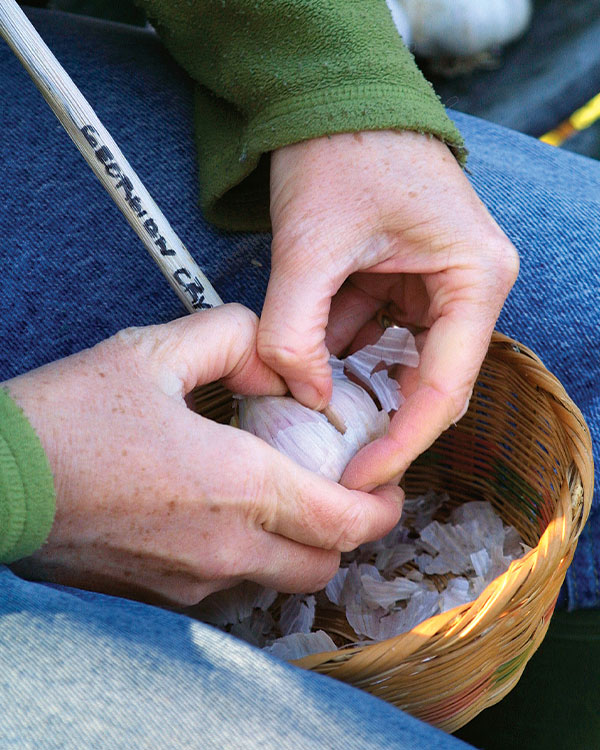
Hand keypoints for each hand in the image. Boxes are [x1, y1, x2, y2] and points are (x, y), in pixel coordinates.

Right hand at [5, 304, 401, 605]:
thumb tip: (275, 364)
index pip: (344, 521)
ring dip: (296, 545)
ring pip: (278, 580)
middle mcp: (225, 548)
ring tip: (280, 497)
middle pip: (322, 564)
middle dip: (344, 530)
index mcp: (239, 488)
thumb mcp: (153, 351)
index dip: (381, 507)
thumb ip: (233, 340)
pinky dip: (247, 557)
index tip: (387, 486)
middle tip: (339, 488)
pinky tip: (221, 515)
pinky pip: (229, 586)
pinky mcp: (159, 595)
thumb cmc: (70, 418)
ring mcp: (191, 582)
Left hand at [260, 130, 518, 489]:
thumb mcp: (308, 248)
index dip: (401, 444)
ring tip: (303, 384)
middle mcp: (470, 287)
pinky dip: (341, 344)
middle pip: (426, 382)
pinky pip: (377, 334)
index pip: (444, 389)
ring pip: (396, 361)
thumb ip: (294, 333)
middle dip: (375, 417)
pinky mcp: (408, 281)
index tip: (360, 480)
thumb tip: (302, 397)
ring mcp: (440, 285)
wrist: (329, 103)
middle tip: (330, 459)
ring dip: (348, 374)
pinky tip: (307, 344)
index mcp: (475, 278)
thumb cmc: (338, 154)